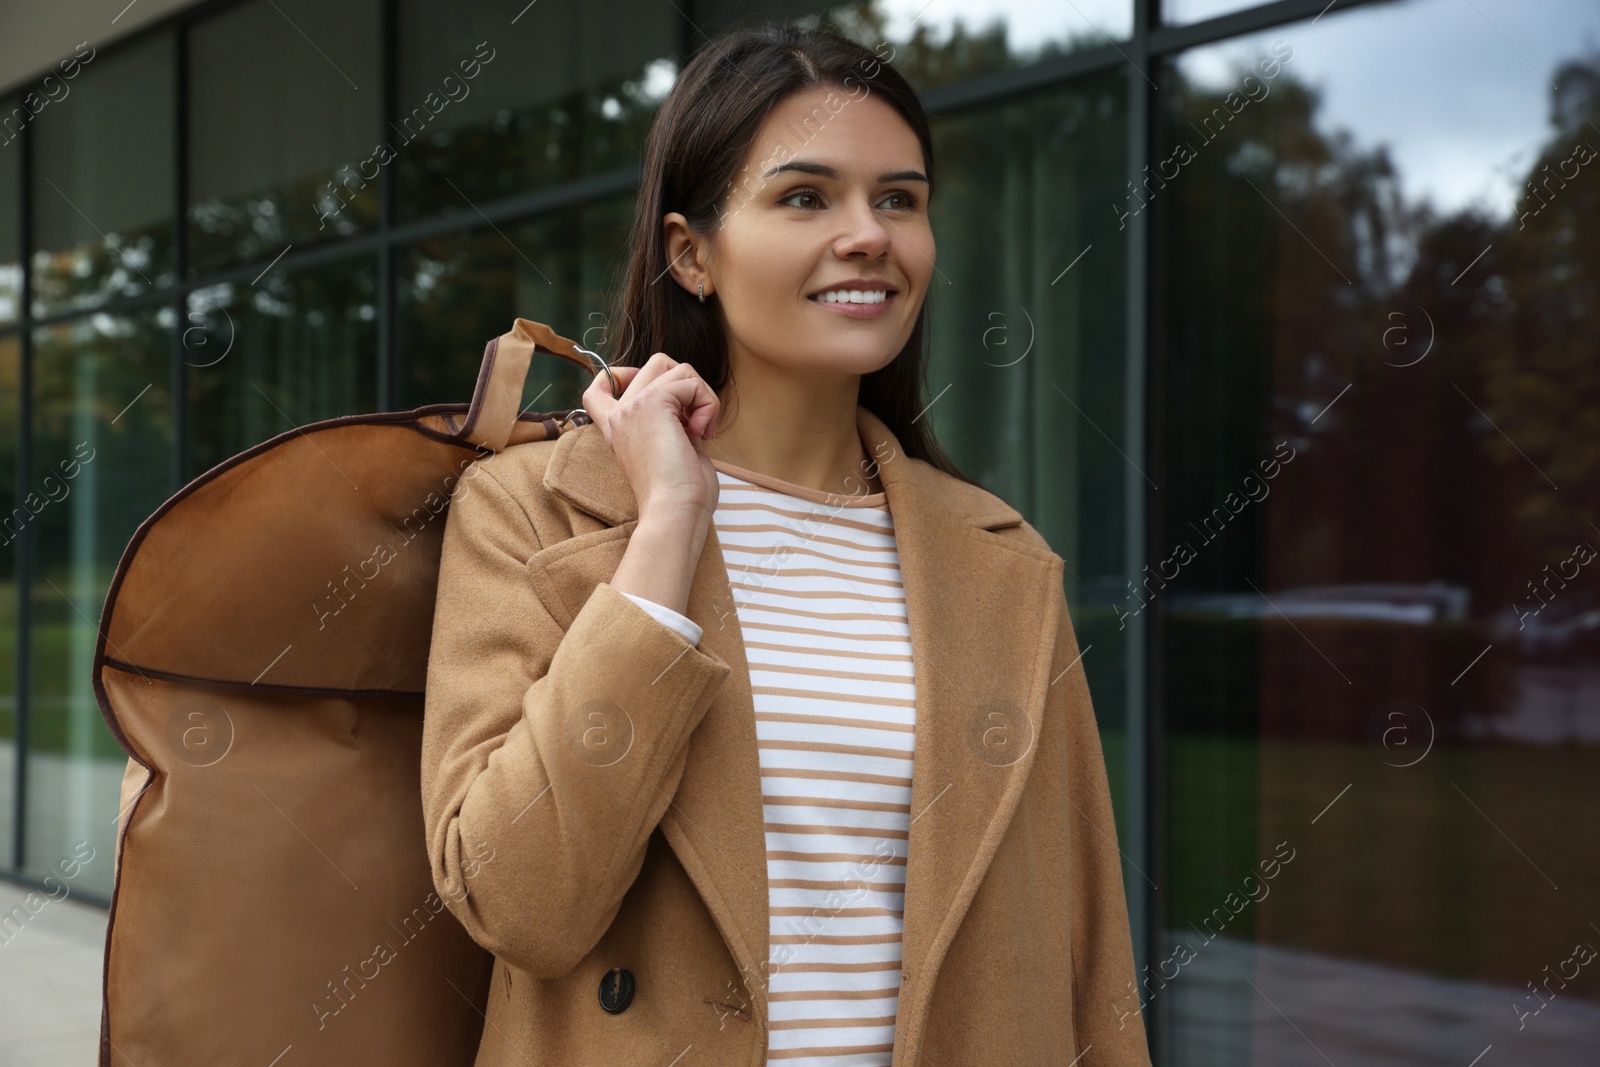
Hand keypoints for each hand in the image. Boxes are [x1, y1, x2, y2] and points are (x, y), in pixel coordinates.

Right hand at [581, 352, 720, 524]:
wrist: (674, 511)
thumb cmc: (680, 493)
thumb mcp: (669, 448)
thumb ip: (671, 421)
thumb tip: (691, 397)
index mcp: (617, 428)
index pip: (600, 386)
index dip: (625, 374)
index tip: (657, 394)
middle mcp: (619, 414)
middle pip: (656, 363)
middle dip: (688, 384)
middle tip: (696, 421)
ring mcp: (632, 406)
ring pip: (678, 368)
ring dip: (703, 395)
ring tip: (702, 429)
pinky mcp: (652, 403)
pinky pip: (691, 383)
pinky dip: (708, 404)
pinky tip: (702, 433)